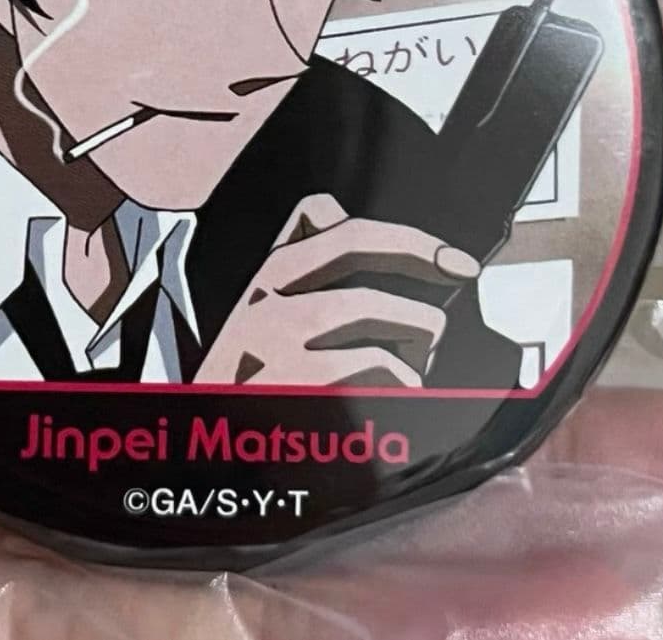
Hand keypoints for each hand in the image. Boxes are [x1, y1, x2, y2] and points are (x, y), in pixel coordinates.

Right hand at [194, 193, 480, 386]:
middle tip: (459, 270)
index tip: (446, 255)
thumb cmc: (249, 383)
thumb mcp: (261, 316)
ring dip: (414, 332)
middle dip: (416, 252)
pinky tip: (399, 395)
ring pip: (371, 304)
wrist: (203, 451)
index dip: (399, 234)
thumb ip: (296, 267)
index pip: (333, 226)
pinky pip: (375, 364)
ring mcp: (274, 336)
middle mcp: (265, 295)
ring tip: (418, 361)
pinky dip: (403, 379)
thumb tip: (331, 211)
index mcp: (265, 278)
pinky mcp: (292, 381)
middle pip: (353, 244)